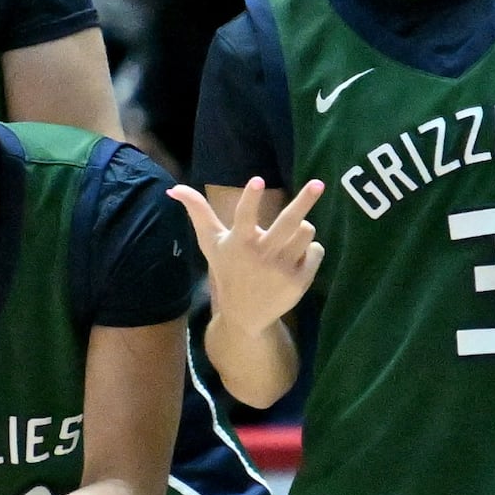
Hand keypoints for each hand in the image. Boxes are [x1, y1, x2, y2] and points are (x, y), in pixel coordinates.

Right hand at [168, 176, 325, 331]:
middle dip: (304, 201)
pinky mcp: (299, 281)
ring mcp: (282, 268)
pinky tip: (294, 259)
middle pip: (289, 222)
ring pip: (306, 232)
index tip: (258, 180)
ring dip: (302, 229)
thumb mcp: (211, 242)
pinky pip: (316, 250)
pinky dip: (310, 250)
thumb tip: (174, 189)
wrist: (244, 314)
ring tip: (290, 238)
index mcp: (240, 241)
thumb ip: (198, 212)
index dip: (251, 197)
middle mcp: (262, 254)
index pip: (245, 215)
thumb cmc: (227, 270)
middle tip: (319, 183)